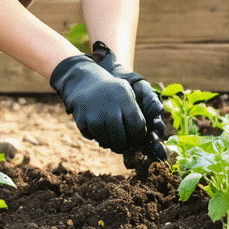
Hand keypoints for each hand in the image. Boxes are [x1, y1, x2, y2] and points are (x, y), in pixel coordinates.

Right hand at [91, 41, 168, 164]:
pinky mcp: (81, 121)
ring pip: (106, 142)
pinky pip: (93, 138)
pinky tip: (99, 129)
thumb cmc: (113, 91)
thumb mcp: (128, 93)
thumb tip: (147, 135)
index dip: (139, 137)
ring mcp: (94, 116)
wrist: (86, 82)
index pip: (137, 127)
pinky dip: (96, 137)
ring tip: (112, 137)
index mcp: (125, 100)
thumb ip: (137, 111)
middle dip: (124, 145)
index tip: (137, 138)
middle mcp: (110, 109)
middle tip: (124, 144)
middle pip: (121, 139)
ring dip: (110, 143)